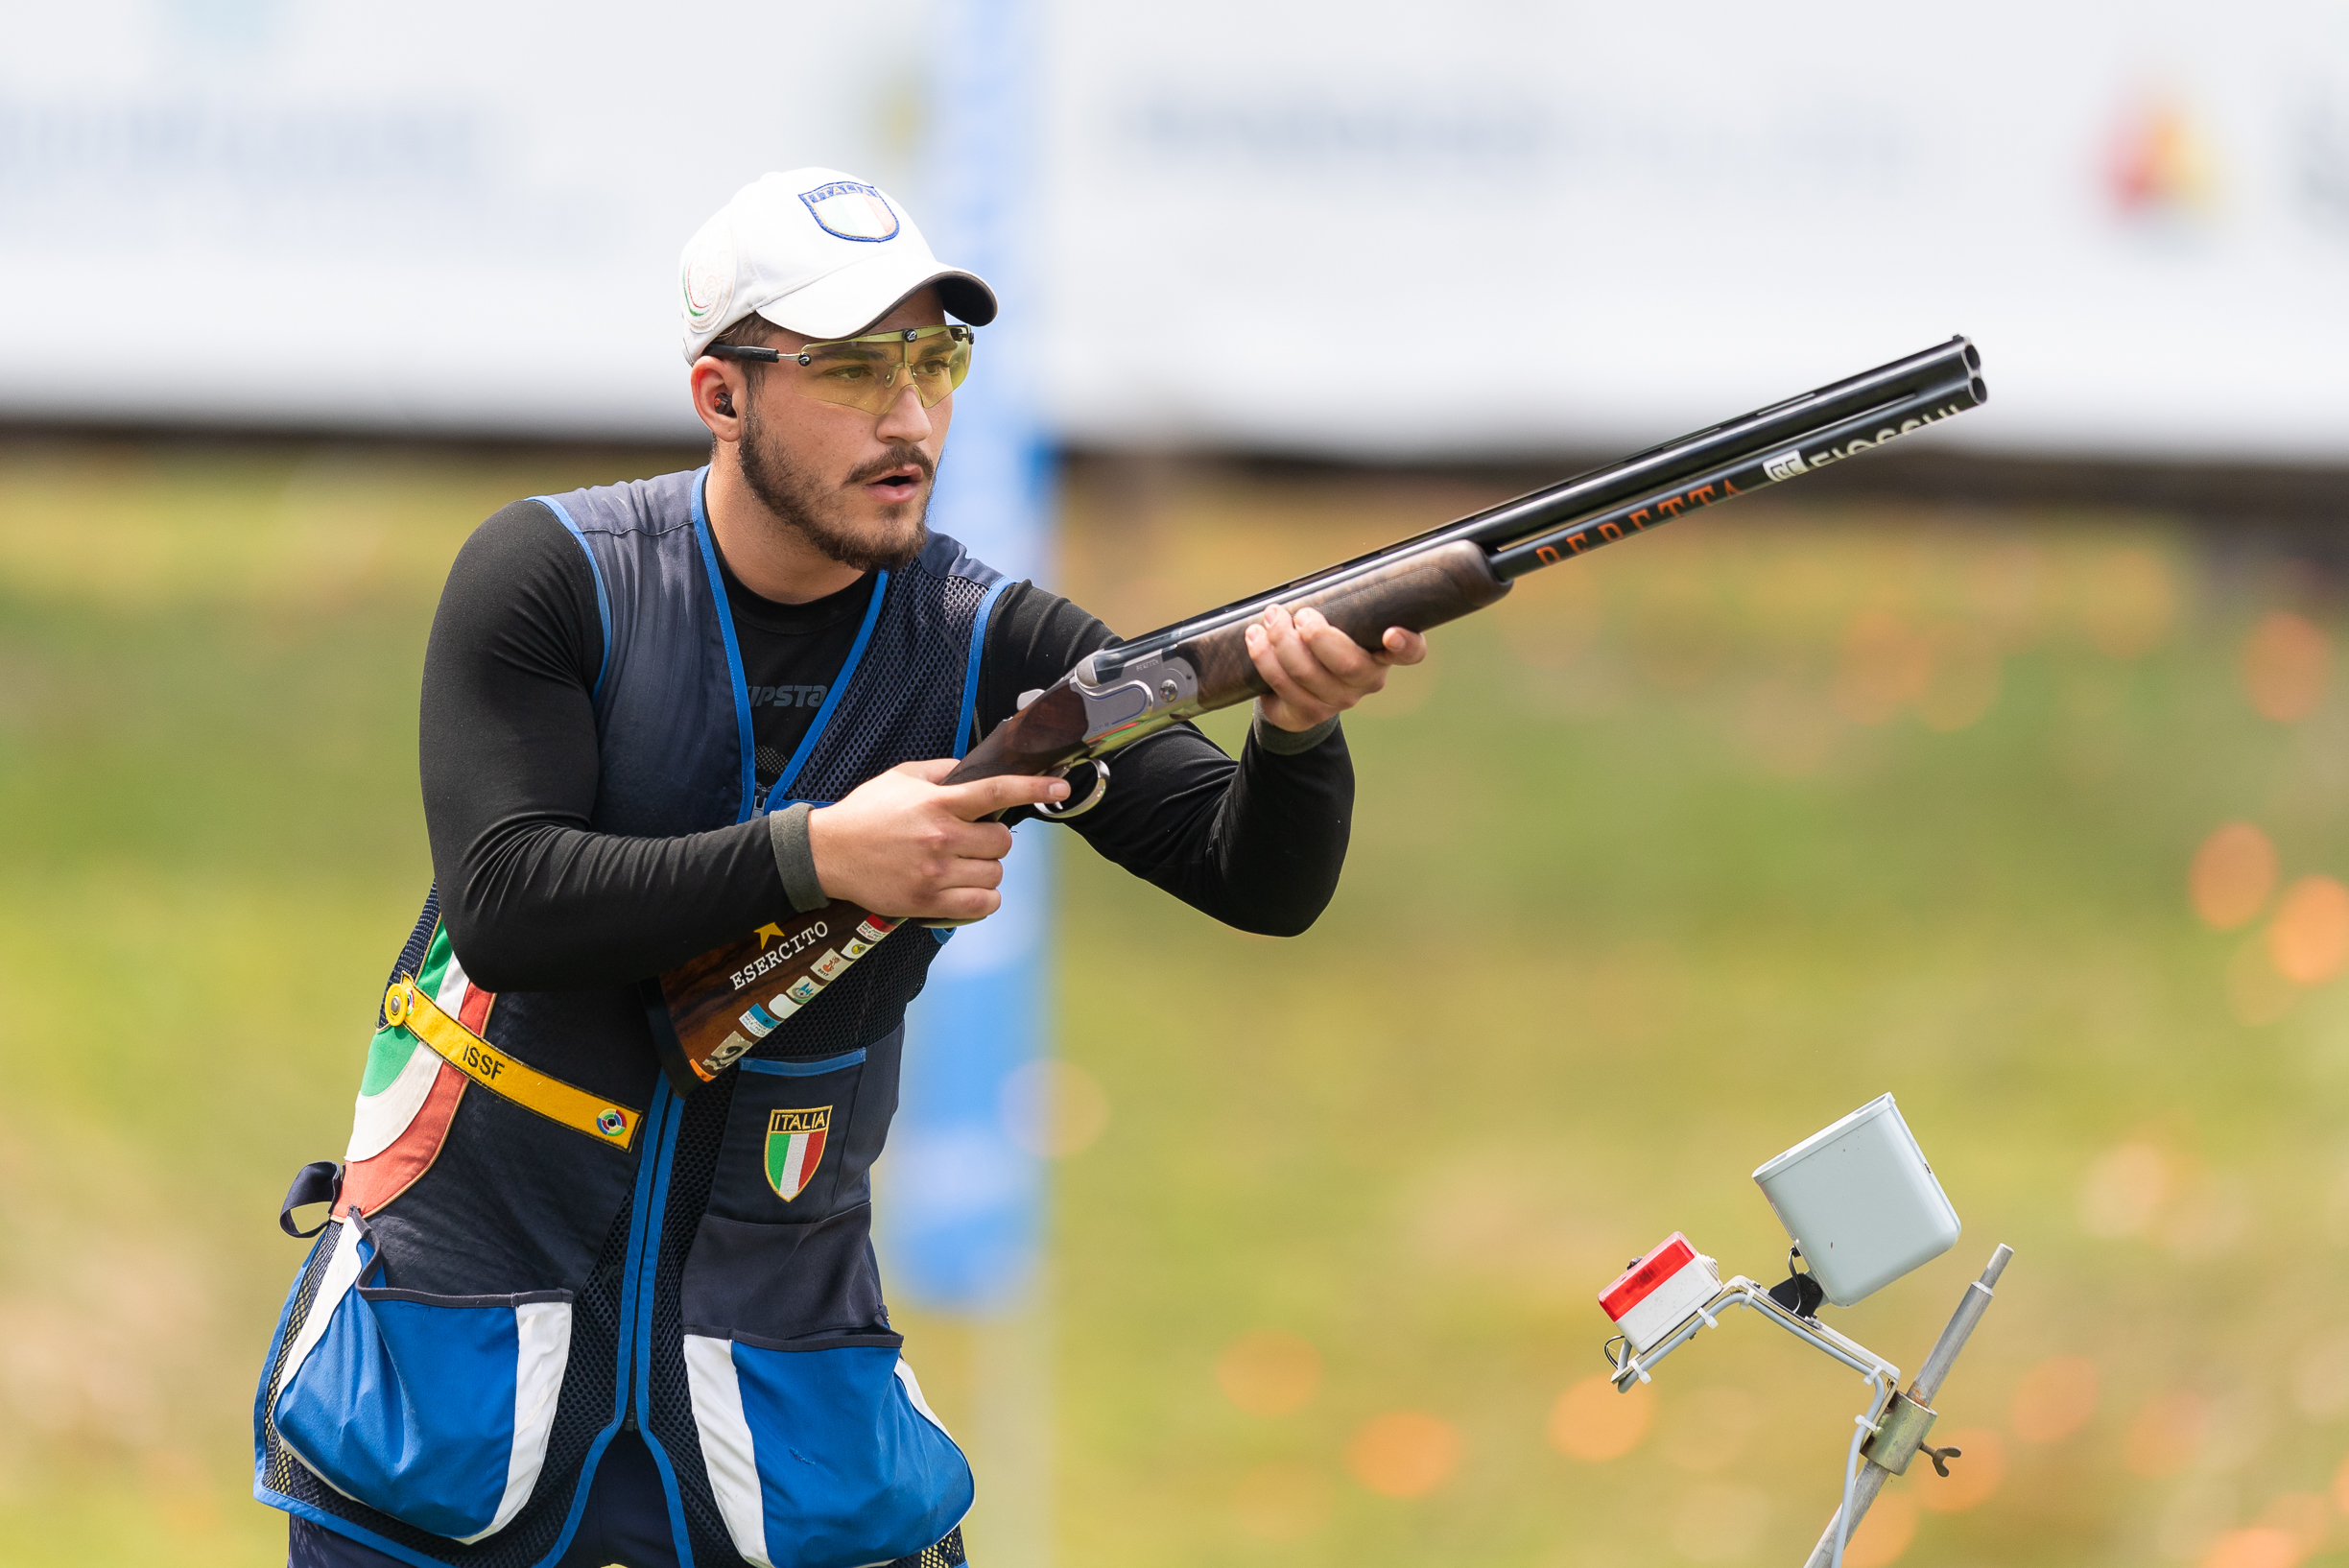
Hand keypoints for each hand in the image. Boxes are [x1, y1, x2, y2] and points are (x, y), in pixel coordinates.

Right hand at [807, 759, 1068, 919]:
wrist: (827, 854)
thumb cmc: (865, 813)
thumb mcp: (901, 777)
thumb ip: (943, 772)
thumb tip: (975, 770)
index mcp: (937, 803)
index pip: (997, 792)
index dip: (1034, 787)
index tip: (1061, 786)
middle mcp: (940, 838)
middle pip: (1003, 842)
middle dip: (994, 839)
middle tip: (972, 839)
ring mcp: (935, 873)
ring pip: (996, 874)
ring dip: (986, 868)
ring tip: (961, 864)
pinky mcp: (928, 902)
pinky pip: (983, 904)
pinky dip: (983, 898)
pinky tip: (965, 887)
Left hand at [1245, 603, 1427, 731]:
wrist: (1298, 689)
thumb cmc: (1323, 641)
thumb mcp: (1338, 621)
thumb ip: (1340, 604)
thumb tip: (1317, 580)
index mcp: (1383, 653)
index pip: (1411, 652)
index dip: (1406, 644)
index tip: (1391, 633)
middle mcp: (1367, 680)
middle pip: (1347, 663)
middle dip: (1316, 635)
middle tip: (1300, 615)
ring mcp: (1339, 700)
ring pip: (1307, 673)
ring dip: (1281, 641)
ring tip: (1270, 617)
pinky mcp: (1309, 712)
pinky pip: (1282, 685)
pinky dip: (1264, 657)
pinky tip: (1255, 638)